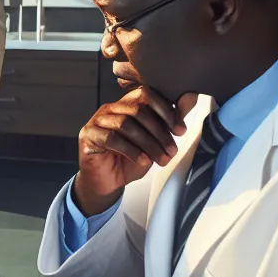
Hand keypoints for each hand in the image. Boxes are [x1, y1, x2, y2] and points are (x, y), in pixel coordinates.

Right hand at [75, 88, 194, 213]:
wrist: (108, 182)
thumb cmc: (130, 159)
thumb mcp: (155, 140)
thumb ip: (169, 120)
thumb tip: (189, 98)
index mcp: (126, 105)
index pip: (145, 94)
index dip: (165, 110)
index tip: (180, 130)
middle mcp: (110, 109)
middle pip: (137, 110)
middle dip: (159, 132)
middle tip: (172, 151)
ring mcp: (97, 121)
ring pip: (126, 125)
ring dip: (149, 144)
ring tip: (162, 160)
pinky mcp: (88, 135)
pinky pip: (111, 139)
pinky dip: (132, 151)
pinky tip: (143, 161)